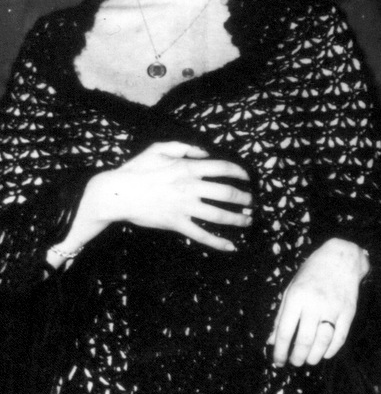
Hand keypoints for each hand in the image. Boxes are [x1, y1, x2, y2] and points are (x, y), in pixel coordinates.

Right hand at [66, 142, 250, 254]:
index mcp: (188, 168)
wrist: (115, 193)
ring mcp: (184, 207)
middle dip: (245, 198)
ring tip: (248, 220)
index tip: (247, 177)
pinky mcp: (176, 223)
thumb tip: (205, 152)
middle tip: (253, 202)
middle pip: (227, 193)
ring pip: (219, 215)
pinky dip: (218, 242)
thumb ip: (184, 147)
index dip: (240, 172)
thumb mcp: (159, 149)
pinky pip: (201, 235)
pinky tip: (231, 246)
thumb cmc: (136, 169)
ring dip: (238, 219)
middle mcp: (190, 187)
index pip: (224, 168)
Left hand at [268, 238, 369, 366]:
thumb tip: (272, 341)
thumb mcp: (291, 289)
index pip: (285, 331)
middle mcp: (314, 303)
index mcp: (296, 297)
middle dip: (297, 357)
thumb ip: (281, 316)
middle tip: (294, 362)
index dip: (280, 351)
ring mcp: (333, 308)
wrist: (341, 258)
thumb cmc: (312, 273)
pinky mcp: (349, 312)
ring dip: (313, 356)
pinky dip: (331, 350)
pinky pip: (340, 338)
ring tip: (308, 360)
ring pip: (322, 342)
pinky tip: (324, 353)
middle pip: (304, 340)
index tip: (278, 361)